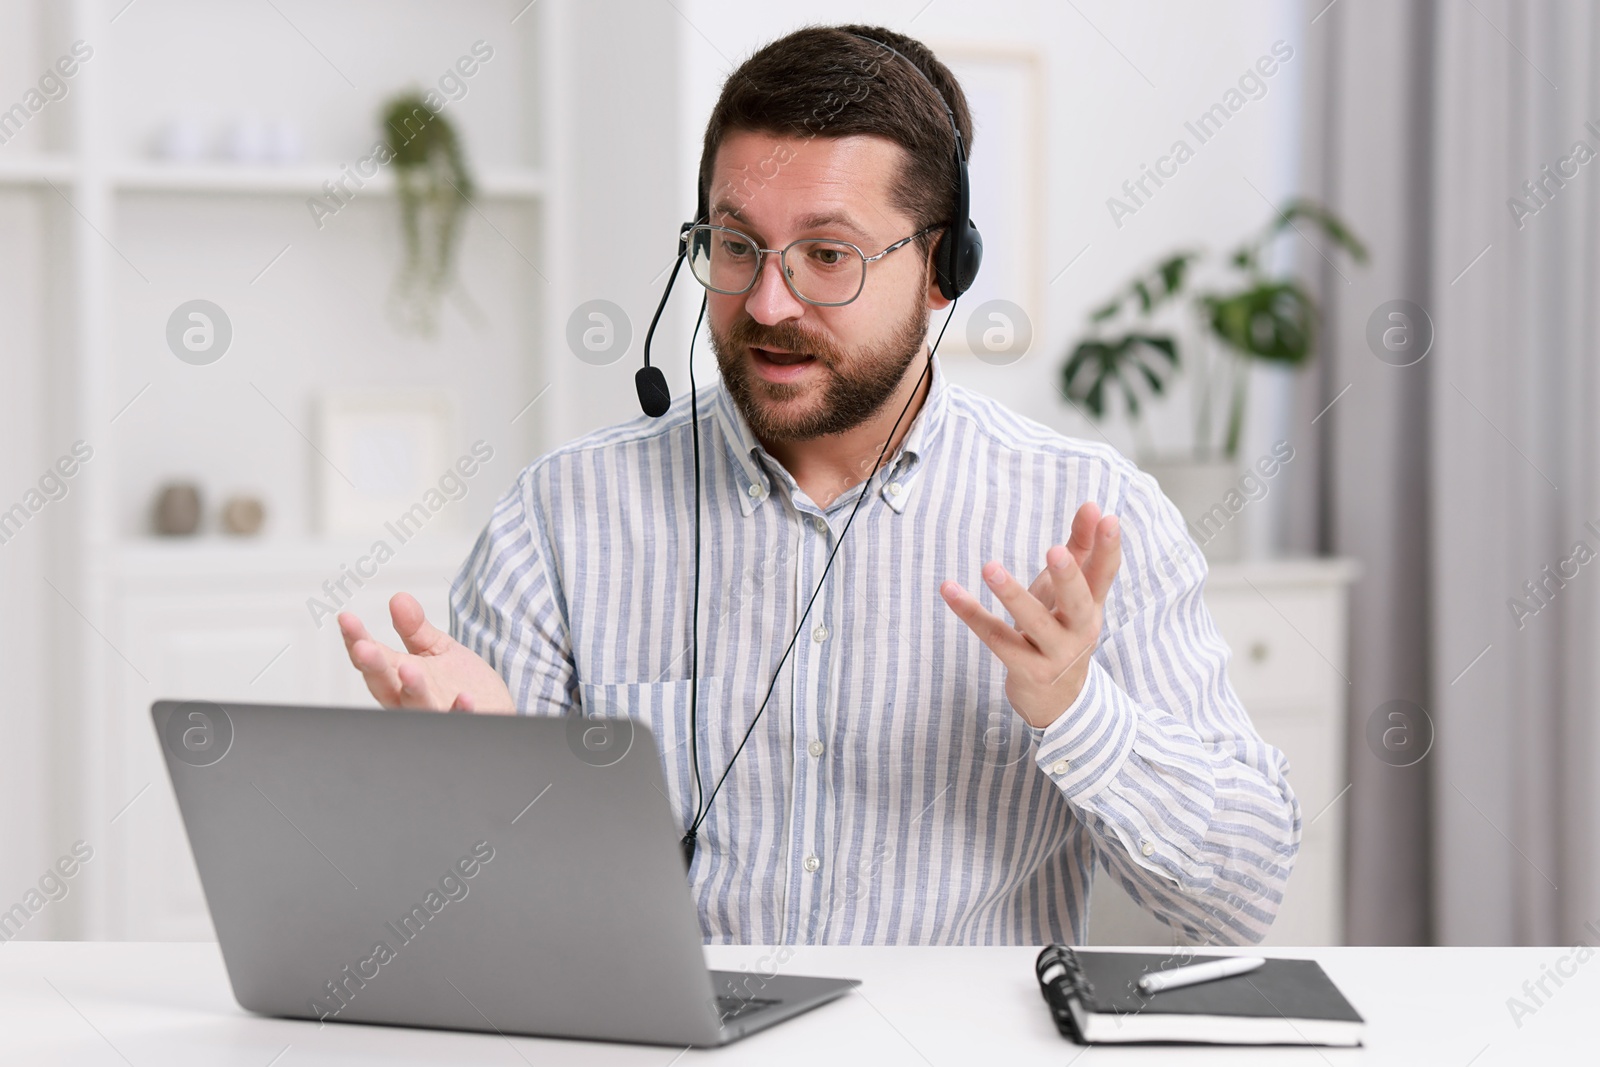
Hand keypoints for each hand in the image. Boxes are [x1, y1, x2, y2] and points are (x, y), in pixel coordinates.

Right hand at [338, 592, 514, 712]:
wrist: (494, 709)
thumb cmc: (461, 683)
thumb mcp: (436, 649)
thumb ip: (415, 628)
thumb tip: (399, 598)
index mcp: (399, 676)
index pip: (371, 658)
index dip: (356, 639)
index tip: (346, 619)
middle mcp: (409, 698)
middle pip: (384, 685)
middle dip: (373, 667)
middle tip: (363, 648)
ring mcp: (434, 712)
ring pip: (416, 706)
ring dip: (411, 689)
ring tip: (408, 670)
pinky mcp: (461, 722)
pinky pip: (457, 720)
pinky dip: (459, 711)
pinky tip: (465, 698)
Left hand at [938, 501, 1122, 728]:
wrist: (1058, 700)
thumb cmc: (1061, 630)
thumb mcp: (1072, 593)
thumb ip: (1081, 549)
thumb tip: (1093, 506)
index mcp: (1092, 606)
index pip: (1105, 574)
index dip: (1108, 547)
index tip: (1108, 518)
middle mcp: (1079, 630)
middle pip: (1077, 601)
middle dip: (1067, 576)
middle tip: (1055, 551)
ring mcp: (1054, 653)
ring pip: (1033, 621)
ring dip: (1011, 594)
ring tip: (989, 567)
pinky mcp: (1026, 669)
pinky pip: (995, 638)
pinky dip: (971, 613)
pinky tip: (949, 590)